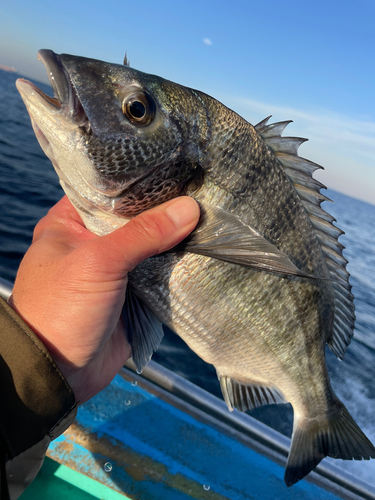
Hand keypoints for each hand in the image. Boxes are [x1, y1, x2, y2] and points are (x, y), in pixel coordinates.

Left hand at [8, 195, 199, 403]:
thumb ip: (144, 234)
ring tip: (211, 213)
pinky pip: (160, 271)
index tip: (178, 165)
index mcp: (71, 221)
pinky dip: (178, 264)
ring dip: (176, 237)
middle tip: (203, 188)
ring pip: (152, 244)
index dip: (143, 179)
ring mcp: (115, 267)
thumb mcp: (98, 262)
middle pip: (136, 217)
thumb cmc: (62, 309)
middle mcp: (93, 240)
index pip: (110, 189)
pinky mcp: (133, 291)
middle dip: (166, 208)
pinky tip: (204, 248)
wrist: (59, 373)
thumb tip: (189, 209)